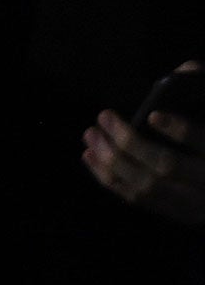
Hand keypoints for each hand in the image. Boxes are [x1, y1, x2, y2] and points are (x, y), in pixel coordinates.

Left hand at [82, 60, 204, 224]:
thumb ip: (199, 87)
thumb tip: (185, 70)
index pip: (204, 142)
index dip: (181, 131)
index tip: (153, 115)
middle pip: (167, 166)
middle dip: (129, 143)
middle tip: (103, 117)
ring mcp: (196, 205)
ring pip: (148, 186)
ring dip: (112, 161)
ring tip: (91, 135)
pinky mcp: (180, 215)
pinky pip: (140, 200)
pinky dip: (110, 180)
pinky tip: (91, 158)